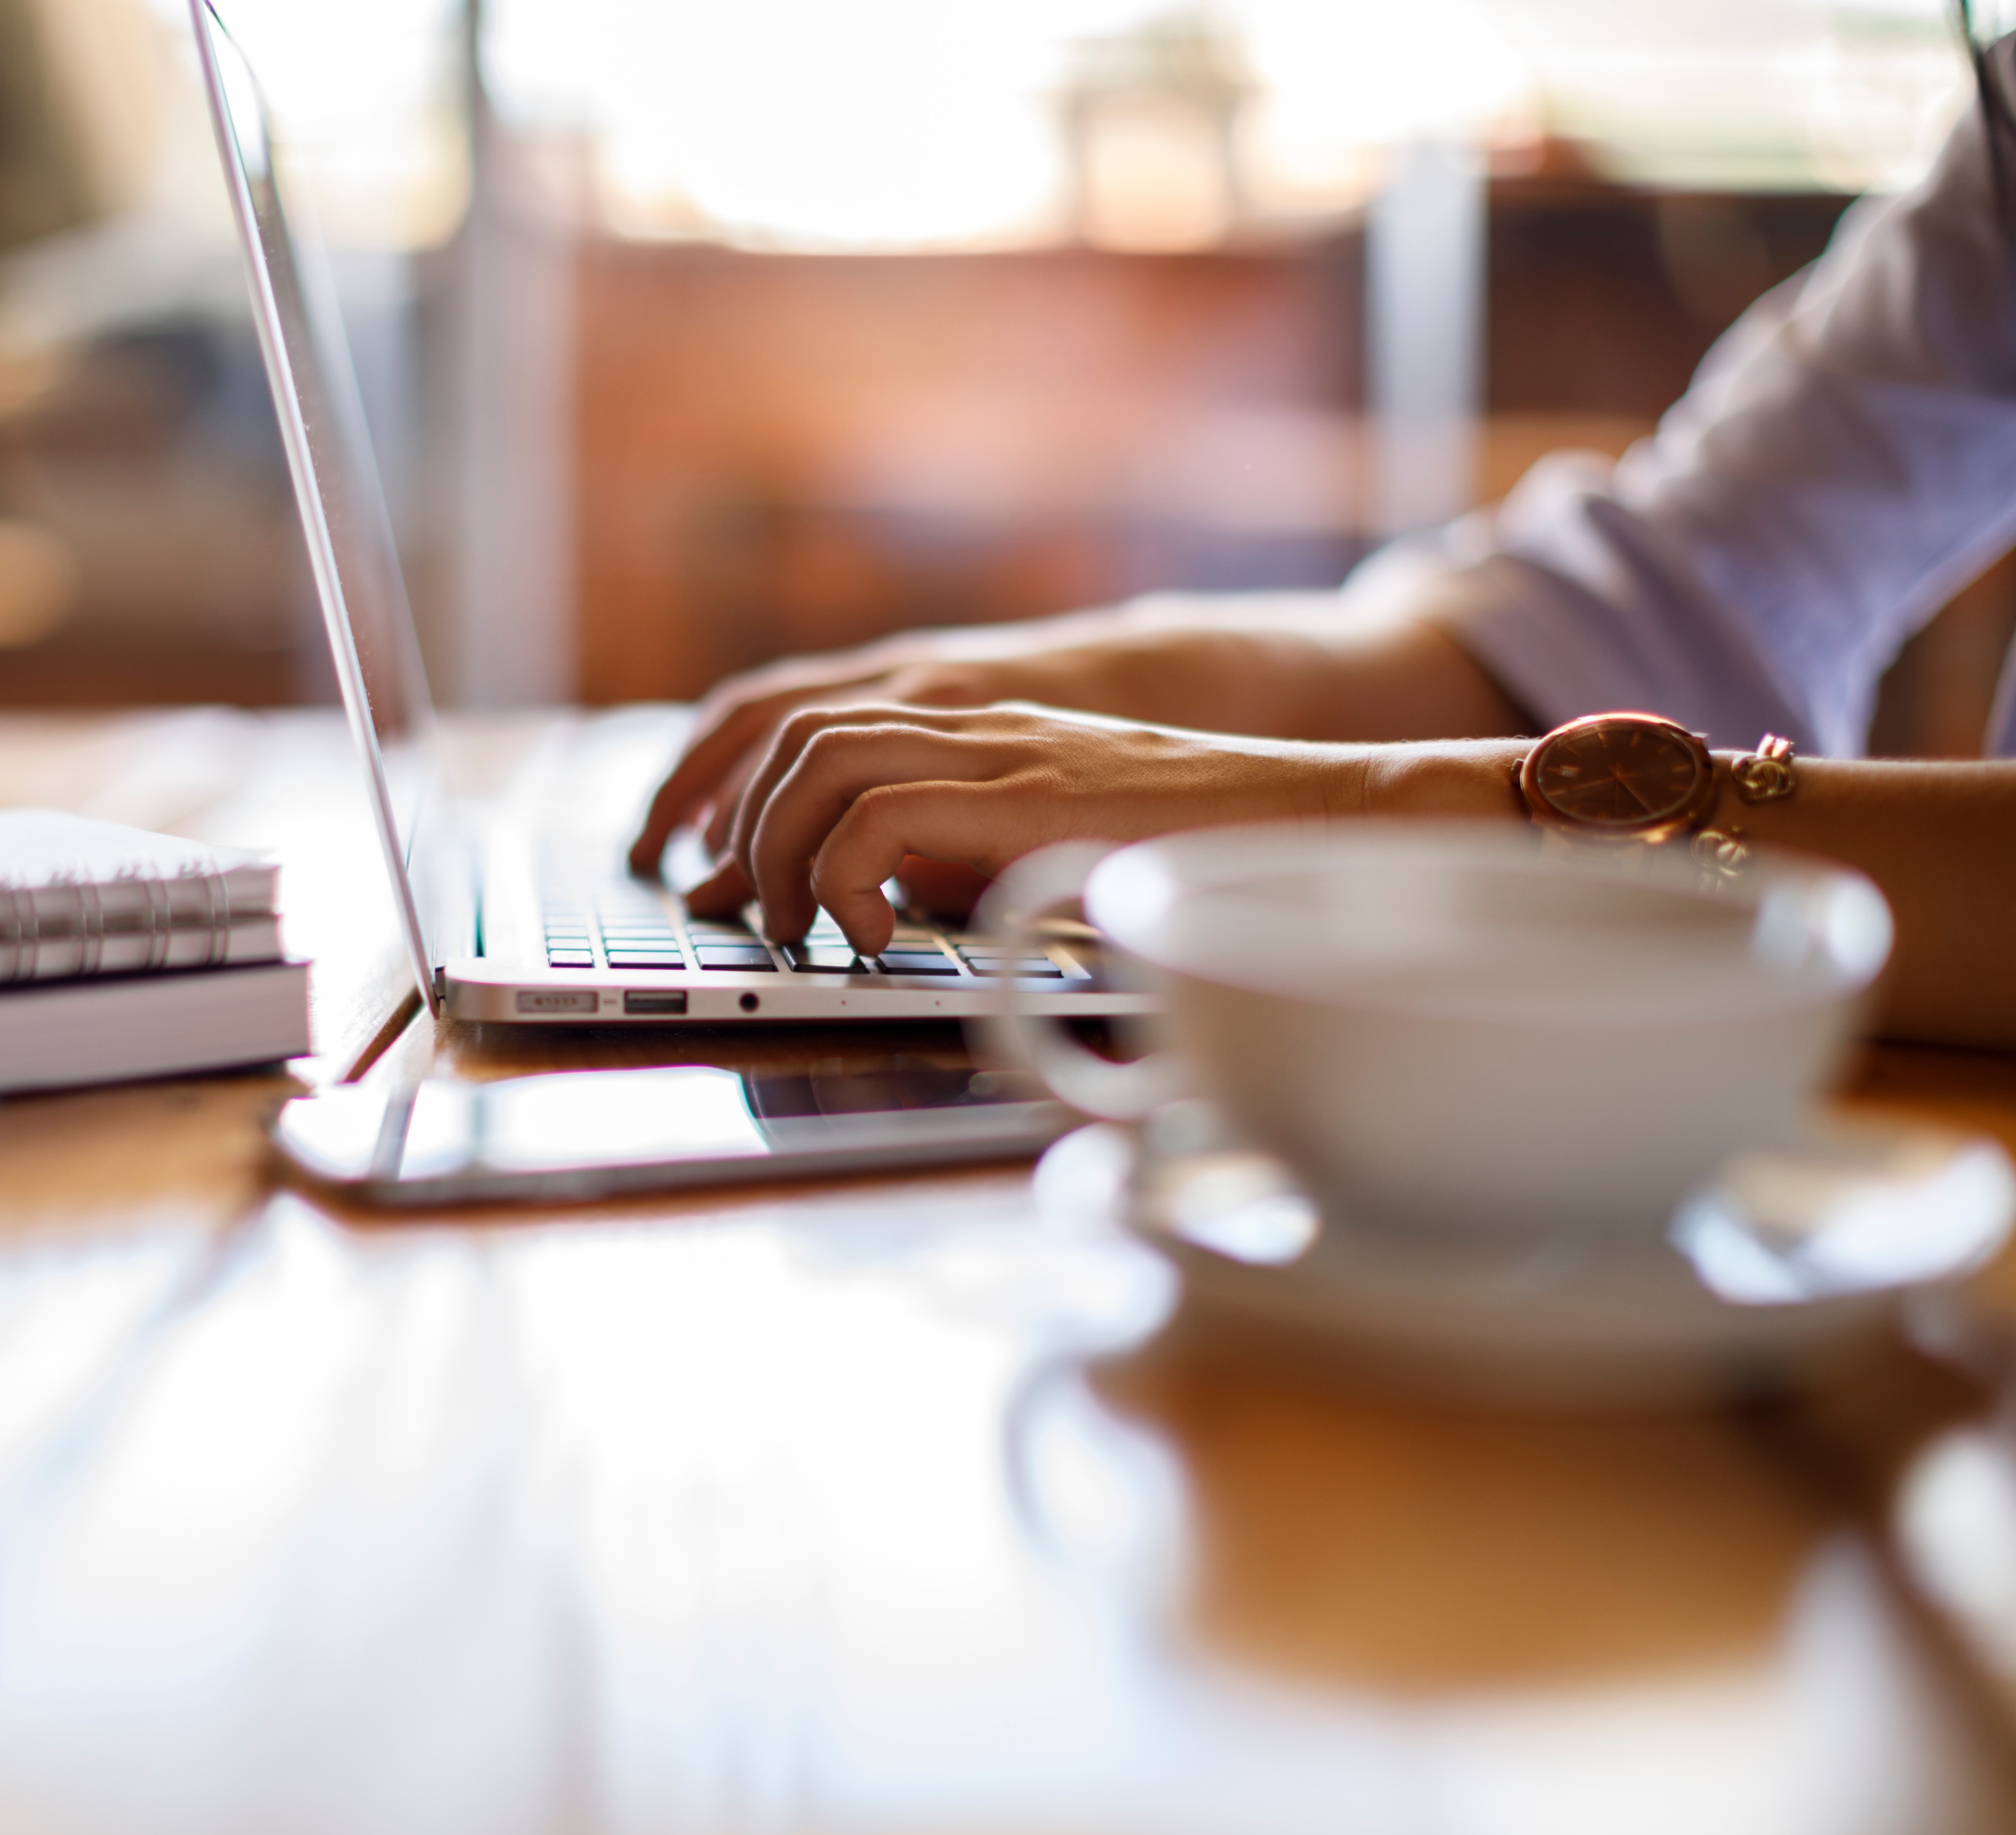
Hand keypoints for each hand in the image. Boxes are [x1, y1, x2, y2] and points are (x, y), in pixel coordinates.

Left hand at [627, 595, 1534, 876]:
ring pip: (816, 759)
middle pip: (788, 727)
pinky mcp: (1024, 794)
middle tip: (722, 905)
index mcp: (972, 730)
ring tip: (800, 928)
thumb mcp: (1050, 851)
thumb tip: (863, 910)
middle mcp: (972, 723)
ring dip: (780, 850)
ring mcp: (997, 750)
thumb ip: (960, 861)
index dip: (729, 781)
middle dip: (722, 816)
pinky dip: (844, 879)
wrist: (1314, 815)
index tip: (701, 864)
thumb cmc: (1198, 851)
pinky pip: (877, 814)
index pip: (808, 714)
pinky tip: (870, 939)